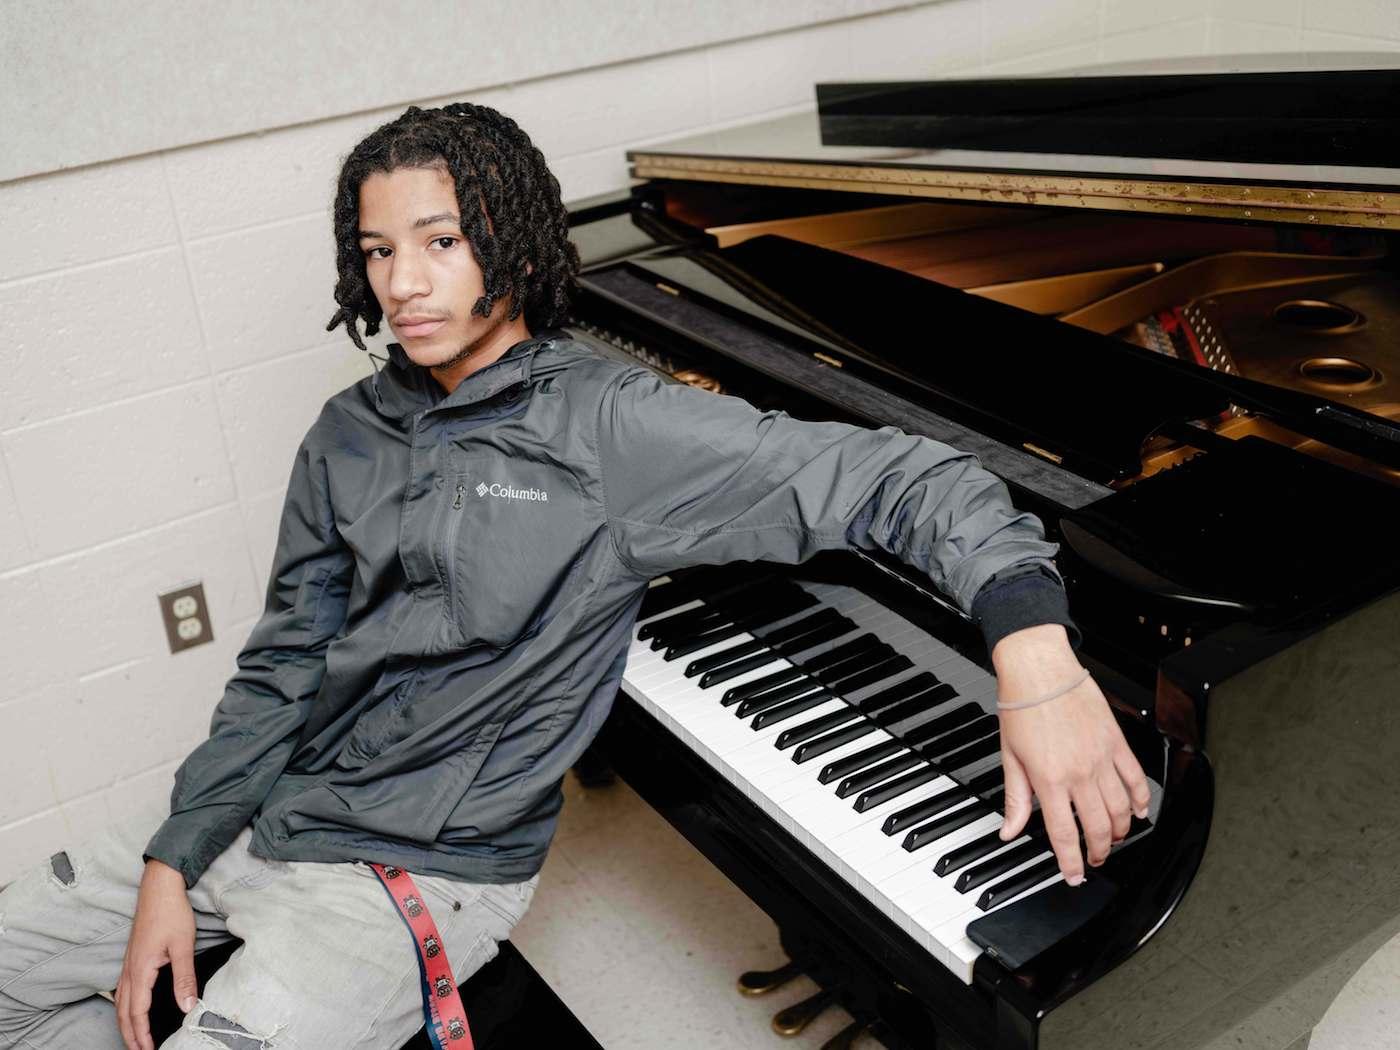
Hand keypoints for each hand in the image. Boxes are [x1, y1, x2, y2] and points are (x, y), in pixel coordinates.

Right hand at [115, 859, 197, 1049]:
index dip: (142, 1034)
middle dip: (130, 1035)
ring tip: (135, 1038)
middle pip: (124, 1012)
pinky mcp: (132, 956)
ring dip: (126, 1022)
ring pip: (121, 1002)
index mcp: (141, 970)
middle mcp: (129, 969)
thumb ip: (185, 979)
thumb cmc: (171, 913)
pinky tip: (133, 1009)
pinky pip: (124, 989)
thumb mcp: (183, 946)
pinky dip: (126, 1006)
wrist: (159, 886)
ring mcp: (128, 963)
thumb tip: (187, 1007)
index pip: (138, 1012)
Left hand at [991, 624, 1150, 884]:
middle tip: (1095, 860)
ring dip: (1120, 831)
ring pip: (1121, 808)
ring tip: (1114, 840)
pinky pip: (1136, 778)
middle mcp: (1080, 773)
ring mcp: (1102, 758)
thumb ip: (1015, 799)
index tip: (1074, 876)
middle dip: (1099, 851)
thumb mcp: (1010, 758)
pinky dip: (1141, 800)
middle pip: (1098, 827)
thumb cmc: (1021, 707)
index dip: (1071, 862)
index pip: (1066, 835)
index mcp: (1050, 780)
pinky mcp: (1117, 742)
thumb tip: (1009, 831)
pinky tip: (1139, 812)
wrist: (1040, 669)